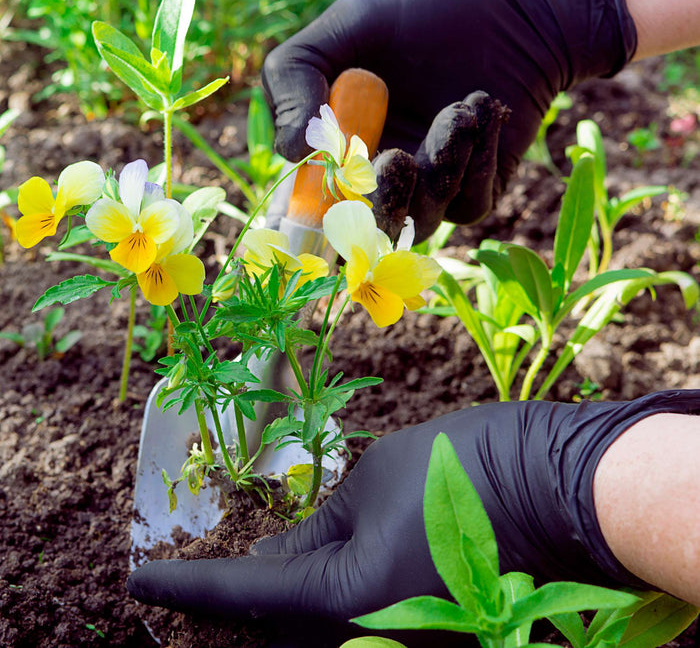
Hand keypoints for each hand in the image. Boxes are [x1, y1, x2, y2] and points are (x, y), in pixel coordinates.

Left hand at [127, 399, 624, 630]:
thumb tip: (276, 552)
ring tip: (238, 559)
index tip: (135, 581)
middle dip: (225, 599)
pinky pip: (348, 622)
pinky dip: (314, 598)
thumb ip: (315, 525)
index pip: (242, 594)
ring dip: (271, 599)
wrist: (546, 482)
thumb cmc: (455, 468)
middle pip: (271, 626)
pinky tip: (301, 564)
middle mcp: (367, 639)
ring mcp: (398, 642)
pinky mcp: (424, 633)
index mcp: (345, 600)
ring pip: (308, 629)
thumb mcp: (368, 483)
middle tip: (184, 568)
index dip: (181, 586)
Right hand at [261, 0, 635, 239]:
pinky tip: (480, 110)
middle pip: (370, 228)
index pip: (316, 205)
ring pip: (422, 221)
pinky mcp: (477, 189)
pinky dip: (476, 162)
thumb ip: (295, 78)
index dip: (315, 215)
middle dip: (383, 201)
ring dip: (439, 169)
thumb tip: (288, 150)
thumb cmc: (418, 12)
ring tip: (458, 110)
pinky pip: (469, 205)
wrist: (508, 3)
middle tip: (397, 159)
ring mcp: (429, 189)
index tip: (329, 191)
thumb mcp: (344, 30)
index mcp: (341, 149)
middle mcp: (382, 177)